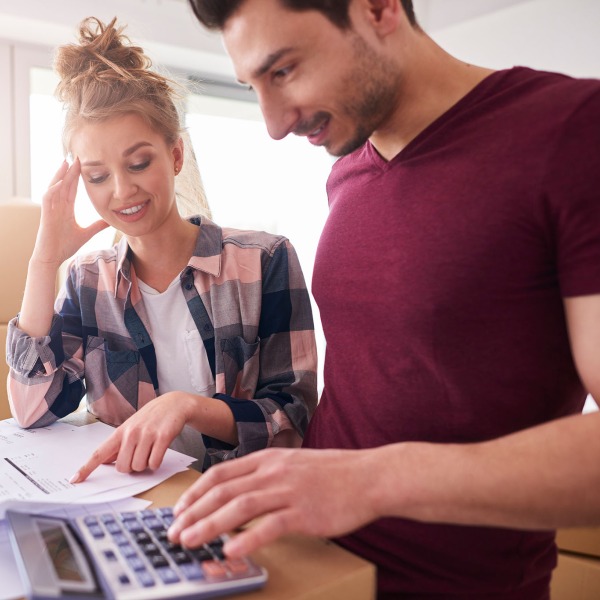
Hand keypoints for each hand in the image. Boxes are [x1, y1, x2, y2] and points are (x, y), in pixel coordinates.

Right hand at [32, 159, 108, 266]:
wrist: (52, 258)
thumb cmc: (65, 246)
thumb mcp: (86, 234)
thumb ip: (97, 226)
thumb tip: (111, 222)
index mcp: (66, 209)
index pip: (72, 189)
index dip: (77, 177)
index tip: (84, 165)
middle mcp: (57, 206)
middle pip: (65, 184)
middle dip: (71, 171)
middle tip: (78, 156)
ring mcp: (51, 209)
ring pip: (55, 187)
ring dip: (61, 175)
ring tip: (67, 162)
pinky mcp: (46, 215)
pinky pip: (48, 198)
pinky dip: (54, 189)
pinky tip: (60, 181)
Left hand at [70, 392, 190, 482]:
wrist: (174, 403)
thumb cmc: (152, 417)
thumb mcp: (132, 426)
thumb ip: (119, 444)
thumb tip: (106, 460)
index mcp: (121, 431)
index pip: (99, 453)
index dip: (86, 468)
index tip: (75, 480)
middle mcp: (131, 433)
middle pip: (122, 467)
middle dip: (132, 467)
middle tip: (140, 455)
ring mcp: (147, 434)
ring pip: (139, 467)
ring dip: (145, 465)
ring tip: (151, 451)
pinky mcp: (162, 437)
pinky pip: (154, 463)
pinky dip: (156, 463)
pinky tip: (159, 451)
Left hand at [167, 447, 381, 556]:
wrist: (368, 476)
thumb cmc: (331, 473)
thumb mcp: (292, 464)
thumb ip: (265, 475)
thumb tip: (236, 495)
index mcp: (268, 459)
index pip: (220, 474)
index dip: (195, 492)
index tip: (179, 510)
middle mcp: (274, 472)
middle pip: (223, 490)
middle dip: (194, 512)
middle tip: (175, 532)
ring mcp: (289, 491)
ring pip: (240, 506)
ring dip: (210, 525)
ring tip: (190, 541)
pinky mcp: (305, 512)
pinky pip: (271, 526)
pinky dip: (248, 539)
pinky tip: (231, 552)